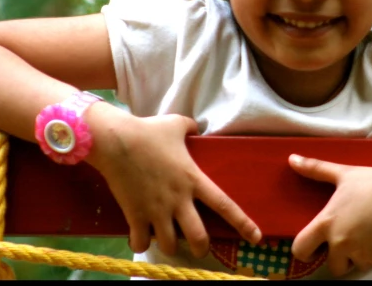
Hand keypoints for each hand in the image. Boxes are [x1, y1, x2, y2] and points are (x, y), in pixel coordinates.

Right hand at [89, 112, 260, 257]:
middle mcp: (178, 199)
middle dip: (201, 247)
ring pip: (170, 245)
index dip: (243, 223)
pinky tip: (141, 237)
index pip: (225, 205)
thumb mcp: (177, 124)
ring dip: (170, 246)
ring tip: (167, 240)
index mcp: (193, 179)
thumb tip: (197, 127)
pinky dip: (141, 244)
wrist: (115, 139)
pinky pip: (140, 243)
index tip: (256, 238)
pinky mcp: (134, 215)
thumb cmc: (148, 130)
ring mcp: (156, 210)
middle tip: (199, 247)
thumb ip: (191, 127)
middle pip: (198, 237)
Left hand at [289, 155, 371, 275]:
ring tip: (368, 233)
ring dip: (357, 256)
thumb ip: (315, 169)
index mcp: (327, 223)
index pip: (300, 249)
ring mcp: (361, 253)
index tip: (312, 247)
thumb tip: (292, 159)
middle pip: (330, 264)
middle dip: (337, 257)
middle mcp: (340, 243)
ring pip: (354, 264)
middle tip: (348, 240)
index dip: (304, 250)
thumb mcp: (343, 174)